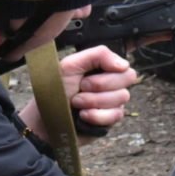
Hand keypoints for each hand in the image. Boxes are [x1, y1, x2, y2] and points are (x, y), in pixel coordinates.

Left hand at [19, 46, 137, 141]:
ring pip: (122, 97)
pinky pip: (115, 115)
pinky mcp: (111, 120)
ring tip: (77, 103)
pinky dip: (96, 115)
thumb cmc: (55, 90)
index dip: (111, 71)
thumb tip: (124, 64)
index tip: (89, 75)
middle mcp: (111, 84)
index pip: (125, 65)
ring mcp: (113, 103)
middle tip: (81, 88)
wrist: (46, 118)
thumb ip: (99, 55)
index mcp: (103, 68)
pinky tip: (83, 116)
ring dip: (93, 101)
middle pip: (128, 79)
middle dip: (99, 85)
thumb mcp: (72, 65)